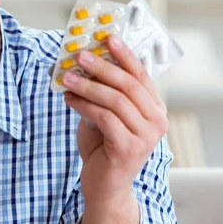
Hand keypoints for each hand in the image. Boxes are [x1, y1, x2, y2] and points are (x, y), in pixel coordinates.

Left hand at [61, 35, 168, 205]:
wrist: (105, 185)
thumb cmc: (104, 146)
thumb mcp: (106, 115)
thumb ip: (103, 94)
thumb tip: (84, 65)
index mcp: (154, 109)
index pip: (141, 75)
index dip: (124, 55)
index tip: (108, 38)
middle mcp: (156, 121)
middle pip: (128, 84)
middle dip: (101, 66)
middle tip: (79, 55)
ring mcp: (145, 136)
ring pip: (114, 100)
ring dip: (86, 85)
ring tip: (66, 78)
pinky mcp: (128, 147)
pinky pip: (103, 117)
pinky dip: (83, 104)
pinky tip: (68, 100)